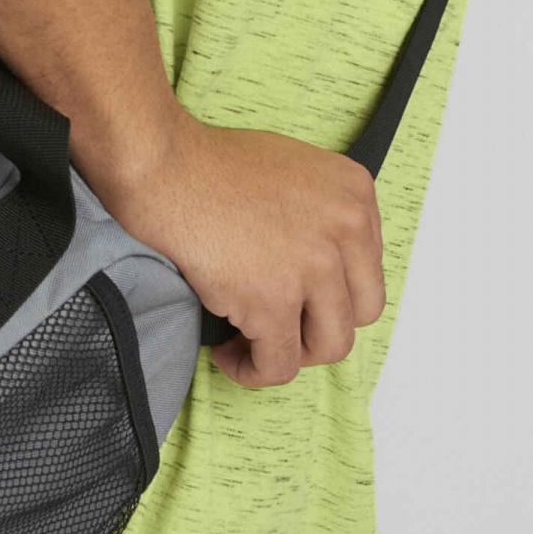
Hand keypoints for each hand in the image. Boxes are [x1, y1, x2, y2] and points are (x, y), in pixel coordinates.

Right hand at [93, 104, 384, 389]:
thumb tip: (324, 265)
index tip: (300, 300)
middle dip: (319, 326)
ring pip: (329, 346)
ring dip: (290, 352)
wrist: (163, 163)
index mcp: (355, 194)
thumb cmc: (212, 164)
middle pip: (360, 313)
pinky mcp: (272, 300)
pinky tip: (227, 352)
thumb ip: (323, 213)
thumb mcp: (295, 169)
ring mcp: (313, 266)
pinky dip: (252, 370)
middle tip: (279, 323)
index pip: (368, 272)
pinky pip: (278, 365)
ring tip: (251, 340)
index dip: (332, 294)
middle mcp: (347, 228)